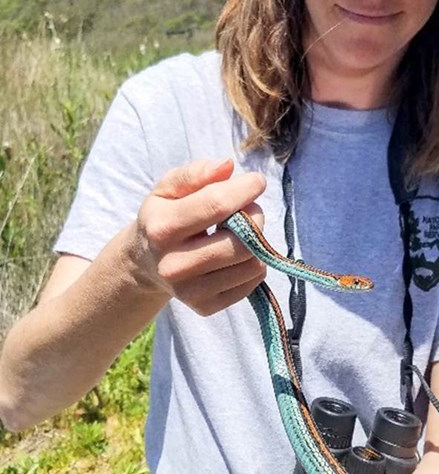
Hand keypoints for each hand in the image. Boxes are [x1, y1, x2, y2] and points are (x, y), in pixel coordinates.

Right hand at [131, 158, 266, 313]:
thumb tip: (226, 166)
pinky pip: (252, 283)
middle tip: (248, 210)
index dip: (245, 190)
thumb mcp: (168, 188)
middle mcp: (173, 264)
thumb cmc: (164, 216)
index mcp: (162, 228)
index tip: (257, 181)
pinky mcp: (205, 307)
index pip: (217, 206)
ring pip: (251, 263)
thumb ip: (195, 174)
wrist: (145, 262)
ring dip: (257, 242)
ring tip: (240, 232)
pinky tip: (236, 255)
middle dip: (255, 217)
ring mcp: (189, 291)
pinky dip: (253, 264)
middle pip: (241, 241)